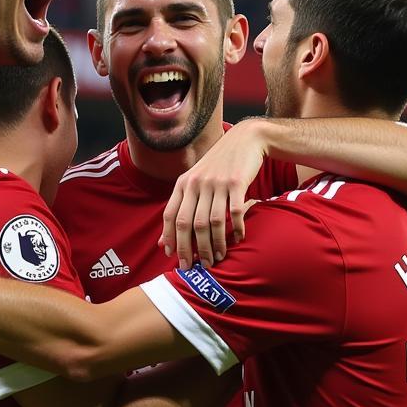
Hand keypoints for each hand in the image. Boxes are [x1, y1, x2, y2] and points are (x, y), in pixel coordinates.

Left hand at [160, 119, 264, 269]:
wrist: (245, 139)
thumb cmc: (218, 165)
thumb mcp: (195, 181)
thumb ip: (180, 207)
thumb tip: (162, 242)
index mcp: (184, 183)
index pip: (171, 216)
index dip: (171, 239)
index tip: (174, 258)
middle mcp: (197, 183)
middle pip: (190, 223)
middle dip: (191, 249)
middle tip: (196, 266)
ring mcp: (217, 183)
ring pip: (212, 222)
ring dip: (215, 244)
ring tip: (217, 259)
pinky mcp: (237, 182)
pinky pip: (235, 212)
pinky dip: (236, 229)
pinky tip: (237, 240)